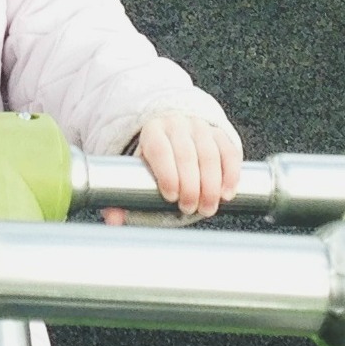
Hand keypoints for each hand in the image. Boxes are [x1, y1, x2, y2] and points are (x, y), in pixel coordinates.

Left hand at [103, 113, 242, 225]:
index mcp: (153, 132)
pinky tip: (227, 193)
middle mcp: (177, 125)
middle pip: (187, 154)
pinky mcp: (220, 134)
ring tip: (208, 208)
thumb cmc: (153, 161)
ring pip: (210, 154)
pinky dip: (230, 174)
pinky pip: (229, 152)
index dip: (167, 173)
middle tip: (190, 208)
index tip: (170, 196)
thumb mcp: (136, 171)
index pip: (159, 149)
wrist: (172, 133)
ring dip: (212, 184)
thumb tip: (113, 220)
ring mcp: (201, 128)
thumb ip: (123, 195)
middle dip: (191, 185)